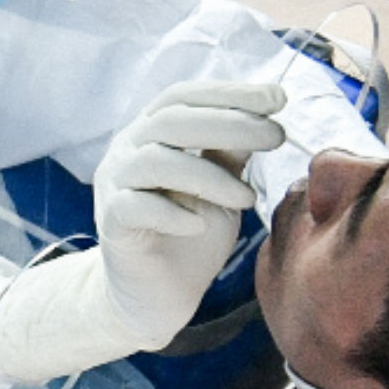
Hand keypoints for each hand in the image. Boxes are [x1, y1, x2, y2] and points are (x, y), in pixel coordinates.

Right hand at [92, 79, 283, 340]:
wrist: (156, 296)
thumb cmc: (191, 235)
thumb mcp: (222, 188)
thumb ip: (230, 154)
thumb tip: (264, 115)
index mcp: (152, 133)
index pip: (184, 97)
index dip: (229, 93)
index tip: (278, 97)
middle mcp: (127, 150)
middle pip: (171, 120)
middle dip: (230, 123)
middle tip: (275, 135)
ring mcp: (113, 185)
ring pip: (155, 160)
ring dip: (209, 176)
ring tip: (247, 198)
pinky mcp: (110, 223)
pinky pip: (136, 206)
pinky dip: (172, 213)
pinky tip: (199, 225)